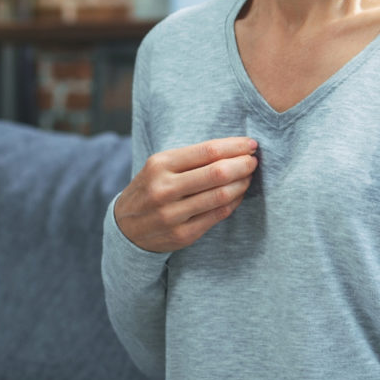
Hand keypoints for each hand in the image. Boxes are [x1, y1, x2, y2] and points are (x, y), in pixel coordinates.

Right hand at [114, 137, 258, 253]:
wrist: (125, 228)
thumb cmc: (150, 189)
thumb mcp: (160, 166)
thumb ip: (192, 158)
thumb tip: (234, 148)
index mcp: (160, 165)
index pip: (208, 151)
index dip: (235, 147)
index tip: (251, 144)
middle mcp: (164, 189)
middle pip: (218, 173)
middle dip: (243, 164)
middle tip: (253, 161)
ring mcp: (172, 214)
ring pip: (221, 195)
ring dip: (242, 183)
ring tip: (248, 176)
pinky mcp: (182, 234)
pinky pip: (218, 215)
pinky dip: (234, 202)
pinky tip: (239, 194)